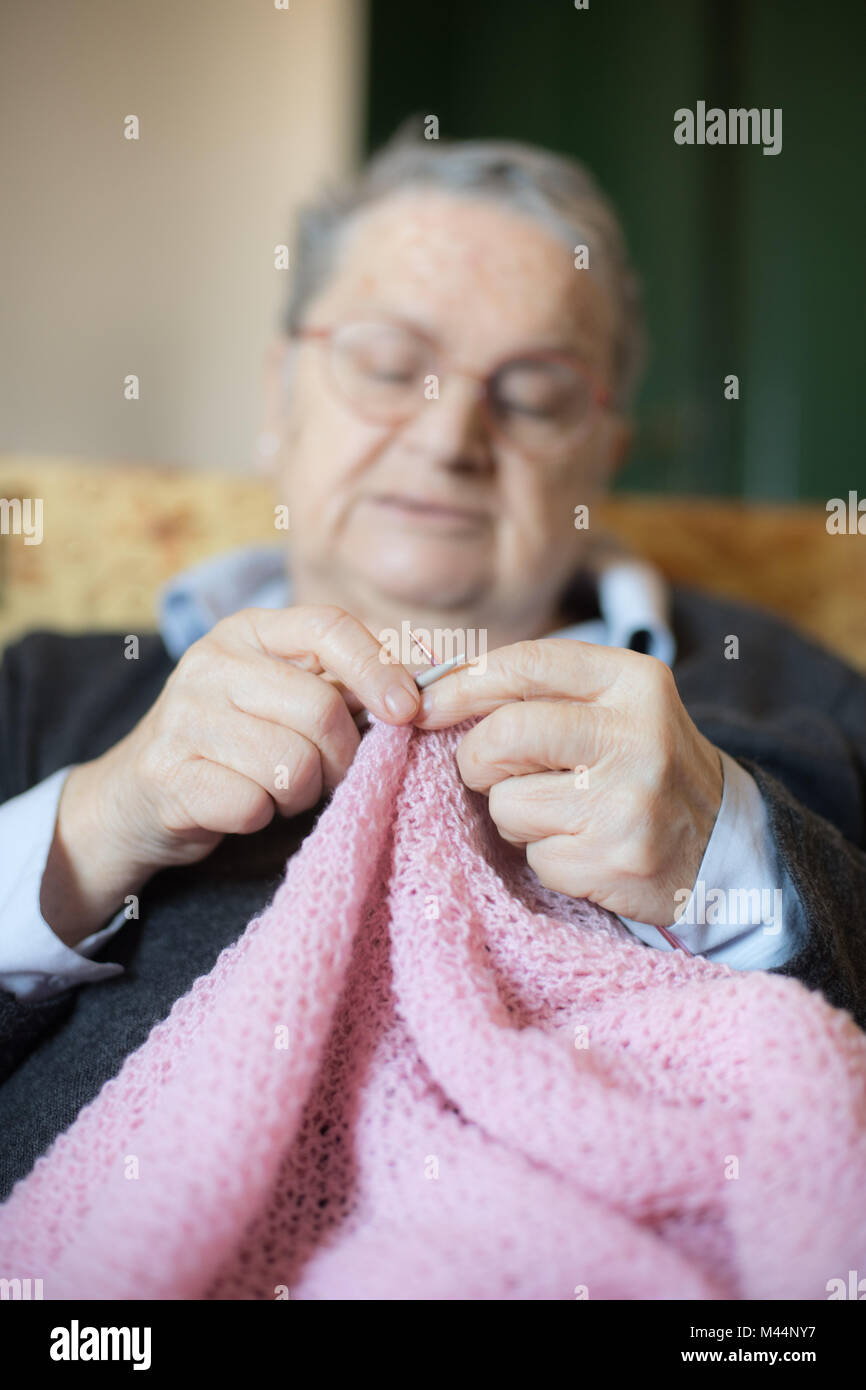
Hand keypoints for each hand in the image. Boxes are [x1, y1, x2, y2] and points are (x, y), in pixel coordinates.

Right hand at [42, 606, 419, 943]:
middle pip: (322, 709)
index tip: (407, 712)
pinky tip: (243, 807)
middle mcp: (211, 662)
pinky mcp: (169, 776)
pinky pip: (254, 804)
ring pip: (292, 764)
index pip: (330, 627)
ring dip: (301, 793)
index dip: (380, 669)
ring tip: (279, 789)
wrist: (135, 796)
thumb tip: (421, 690)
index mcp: (248, 631)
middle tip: (330, 775)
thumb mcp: (279, 695)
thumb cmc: (233, 745)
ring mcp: (184, 718)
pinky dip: (262, 817)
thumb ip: (340, 684)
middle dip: (343, 757)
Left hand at [413, 639, 722, 926]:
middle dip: (477, 760)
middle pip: (505, 734)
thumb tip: (428, 693)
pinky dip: (544, 857)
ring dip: (513, 816)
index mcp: (633, 680)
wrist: (724, 845)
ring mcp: (629, 799)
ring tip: (561, 815)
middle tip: (490, 773)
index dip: (461, 685)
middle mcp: (637, 733)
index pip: (525, 664)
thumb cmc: (641, 767)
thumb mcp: (611, 708)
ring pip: (508, 802)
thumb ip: (537, 693)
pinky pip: (534, 855)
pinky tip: (585, 848)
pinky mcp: (618, 857)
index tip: (424, 706)